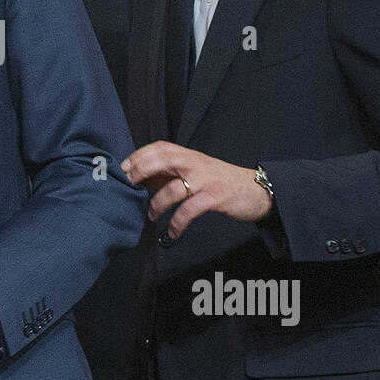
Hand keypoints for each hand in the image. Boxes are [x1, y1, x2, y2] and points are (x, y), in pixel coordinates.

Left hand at [122, 141, 272, 240]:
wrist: (255, 190)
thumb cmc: (219, 181)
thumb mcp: (194, 171)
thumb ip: (170, 172)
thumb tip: (140, 178)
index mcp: (189, 156)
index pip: (161, 147)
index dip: (141, 154)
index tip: (124, 166)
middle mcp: (196, 164)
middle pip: (165, 159)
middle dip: (143, 169)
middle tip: (129, 183)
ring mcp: (205, 180)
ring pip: (174, 188)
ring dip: (158, 204)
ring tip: (151, 216)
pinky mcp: (215, 197)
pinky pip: (190, 210)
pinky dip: (177, 223)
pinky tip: (172, 232)